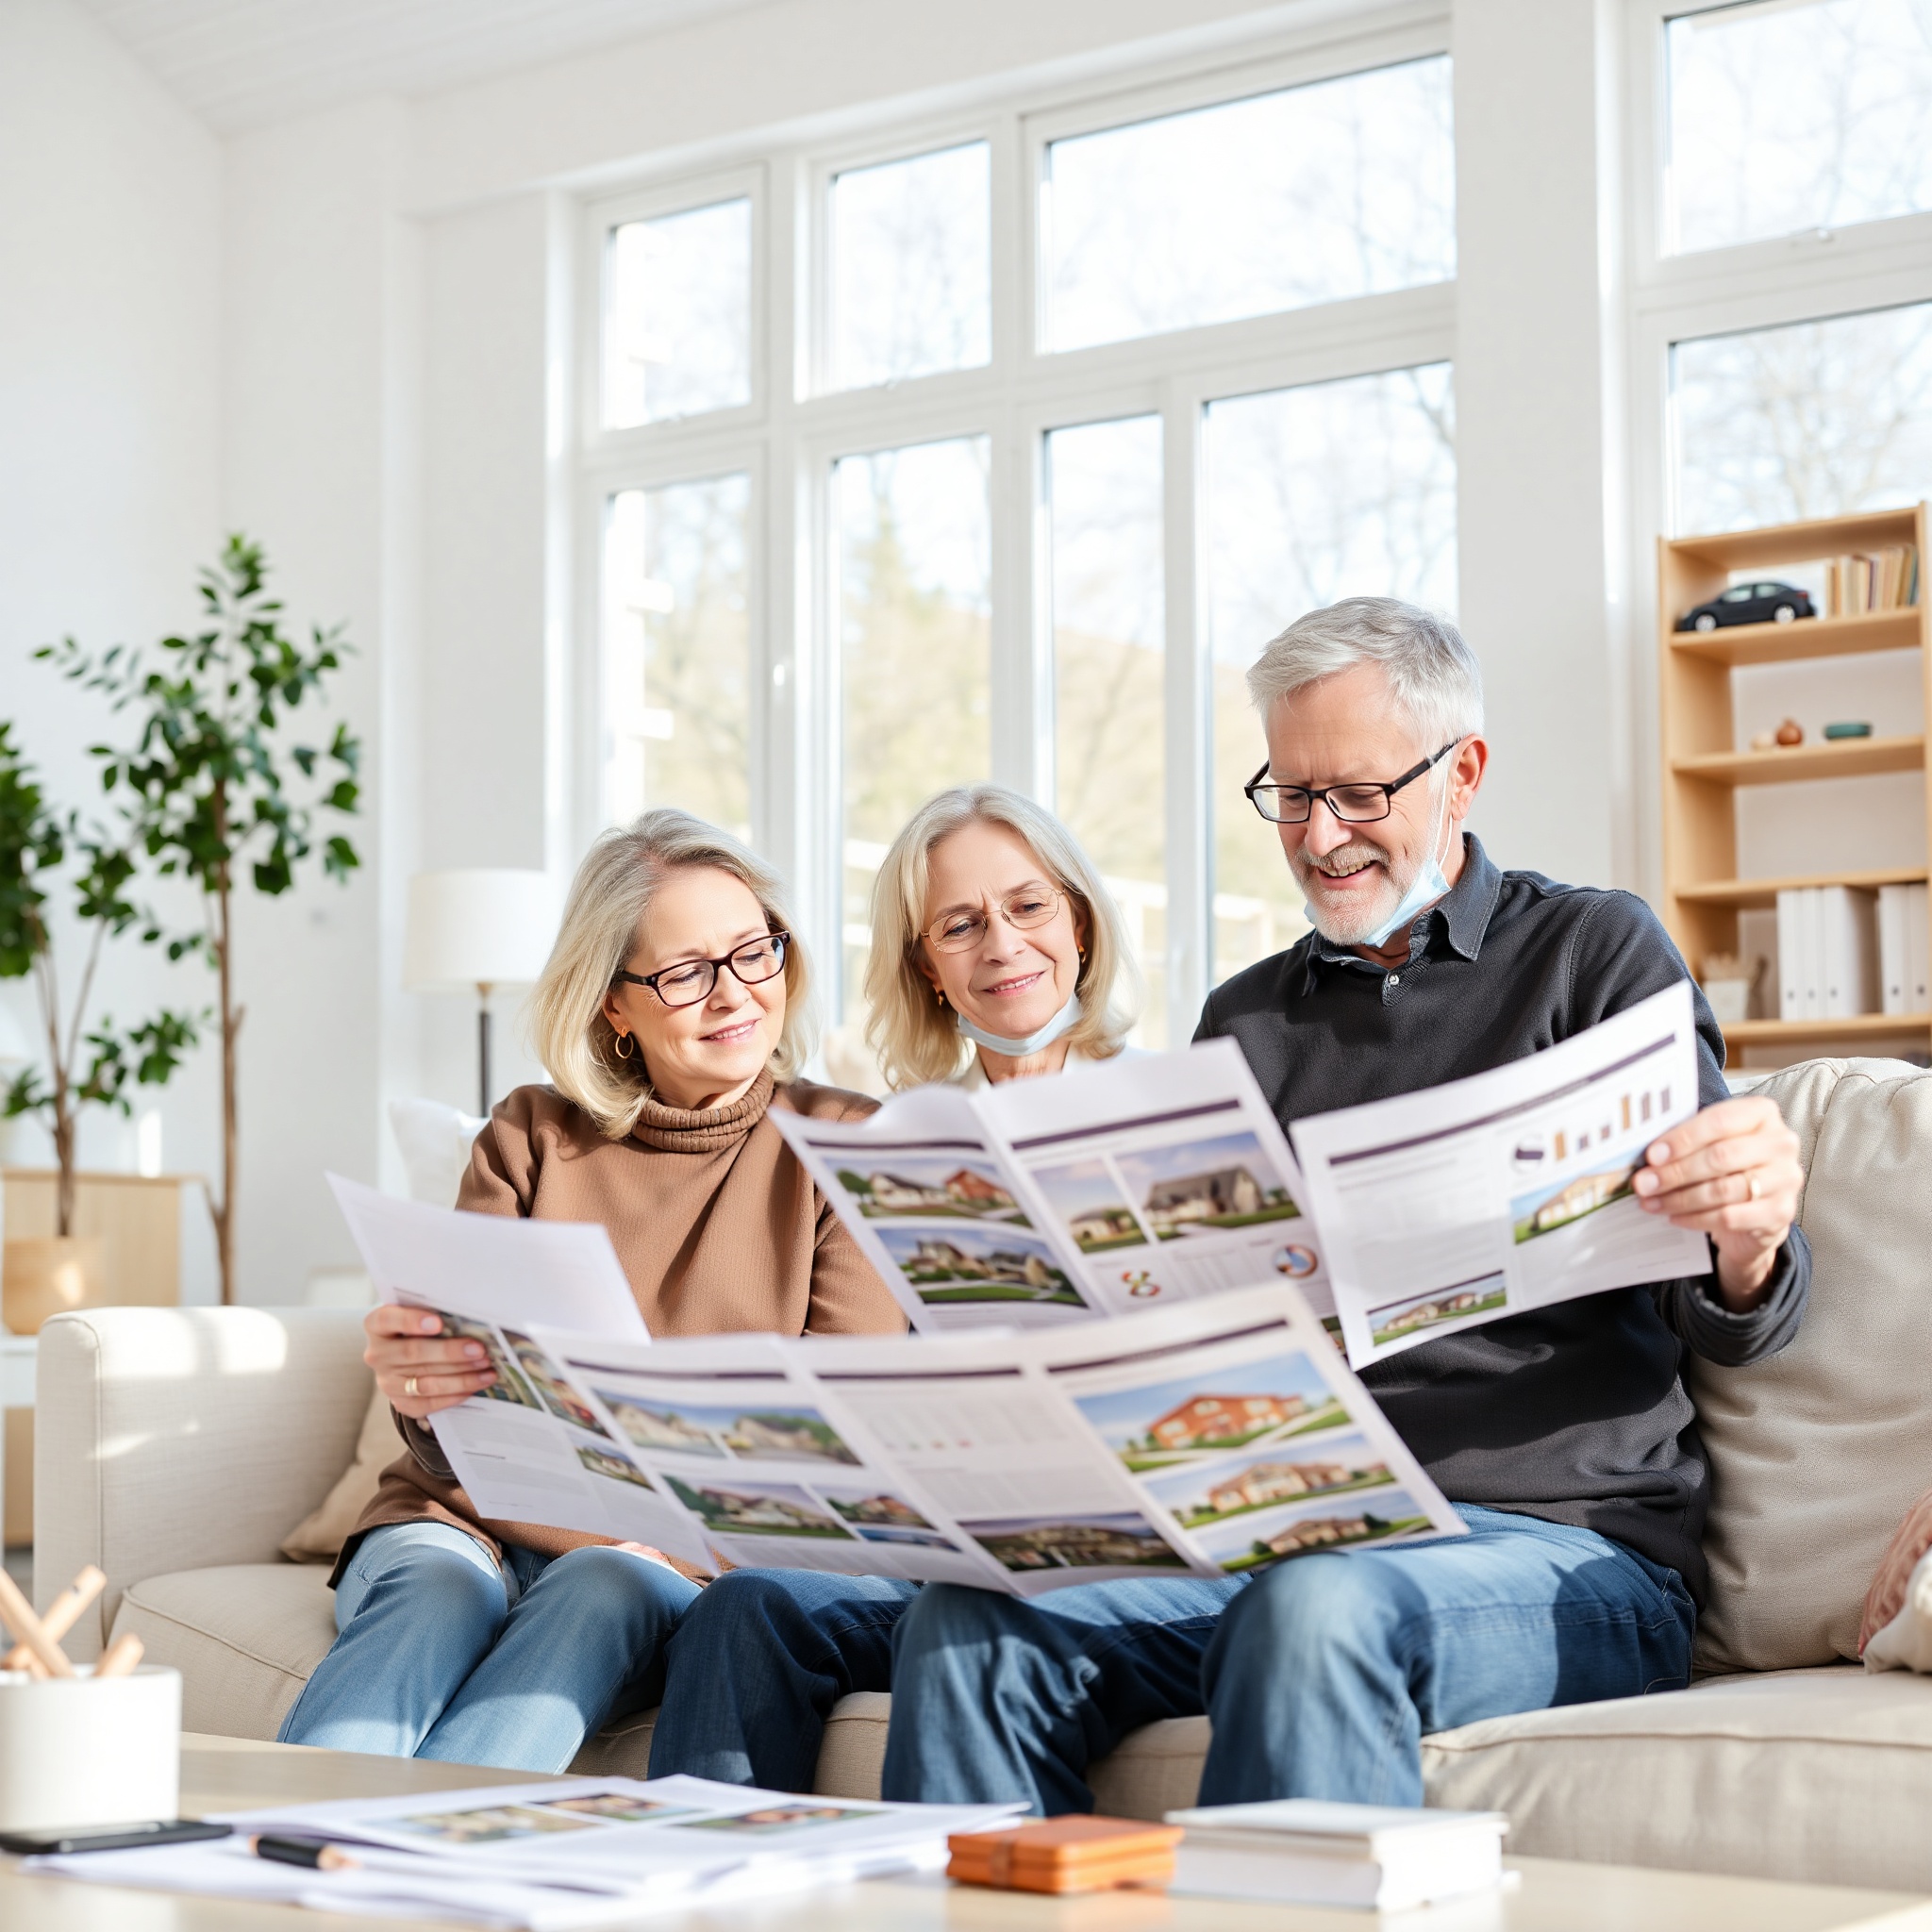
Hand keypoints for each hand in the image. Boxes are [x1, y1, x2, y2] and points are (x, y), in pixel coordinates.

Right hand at [364, 1304, 497, 1417]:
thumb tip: (472, 1317)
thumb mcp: (422, 1315)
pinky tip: (475, 1386)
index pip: (387, 1319)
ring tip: (486, 1370)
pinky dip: (455, 1395)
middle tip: (479, 1350)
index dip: (411, 1321)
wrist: (408, 1359)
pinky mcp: (401, 1402)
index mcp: (377, 1326)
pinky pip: (429, 1403)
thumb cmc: (421, 1328)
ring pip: (425, 1382)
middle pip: (413, 1353)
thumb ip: (437, 1313)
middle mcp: (377, 1355)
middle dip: (450, 1352)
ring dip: (461, 1377)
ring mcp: (387, 1382)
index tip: (438, 1323)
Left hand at [1631, 1095, 1801, 1309]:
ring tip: (1651, 1202)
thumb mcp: (1710, 1143)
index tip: (1652, 1155)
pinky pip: (1731, 1216)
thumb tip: (1646, 1157)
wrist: (1757, 1207)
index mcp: (1762, 1114)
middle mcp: (1781, 1143)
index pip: (1719, 1121)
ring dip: (1680, 1198)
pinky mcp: (1781, 1212)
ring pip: (1724, 1189)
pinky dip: (1696, 1218)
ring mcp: (1786, 1179)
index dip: (1682, 1138)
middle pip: (1721, 1156)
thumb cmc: (1728, 1166)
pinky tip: (1674, 1217)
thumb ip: (1685, 1140)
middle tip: (1644, 1183)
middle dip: (1676, 1172)